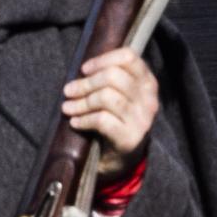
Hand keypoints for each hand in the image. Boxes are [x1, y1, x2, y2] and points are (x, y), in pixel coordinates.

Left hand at [62, 47, 158, 177]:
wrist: (122, 159)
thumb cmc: (116, 118)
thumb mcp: (119, 94)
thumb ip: (109, 77)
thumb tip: (81, 68)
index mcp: (147, 82)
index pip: (128, 57)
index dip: (103, 60)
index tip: (84, 69)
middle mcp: (149, 100)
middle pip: (113, 76)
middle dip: (86, 83)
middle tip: (68, 91)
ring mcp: (142, 121)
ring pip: (106, 97)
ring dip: (81, 102)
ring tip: (67, 107)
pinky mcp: (131, 139)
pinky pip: (103, 120)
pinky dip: (84, 119)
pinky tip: (75, 122)